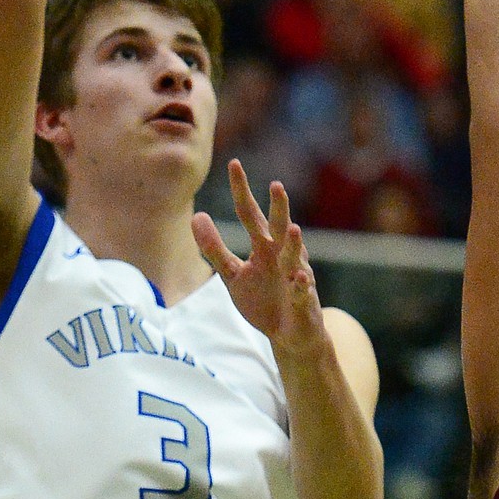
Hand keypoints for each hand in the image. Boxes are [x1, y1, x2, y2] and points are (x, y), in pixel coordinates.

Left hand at [192, 161, 326, 356]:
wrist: (289, 334)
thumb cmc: (263, 300)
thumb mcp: (232, 275)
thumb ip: (214, 248)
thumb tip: (195, 216)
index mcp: (263, 245)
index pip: (249, 212)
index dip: (241, 190)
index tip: (233, 163)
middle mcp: (281, 255)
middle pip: (277, 226)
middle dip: (278, 208)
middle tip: (275, 185)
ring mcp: (295, 275)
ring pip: (295, 256)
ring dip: (293, 243)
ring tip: (291, 229)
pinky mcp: (303, 299)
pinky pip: (302, 291)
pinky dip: (301, 285)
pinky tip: (299, 277)